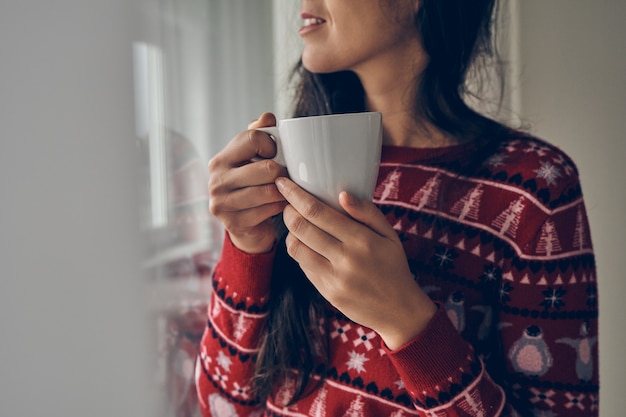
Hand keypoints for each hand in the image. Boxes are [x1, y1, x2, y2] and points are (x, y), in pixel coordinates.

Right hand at [208, 113, 287, 252]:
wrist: (248, 227)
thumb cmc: (253, 187)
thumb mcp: (254, 159)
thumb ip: (259, 134)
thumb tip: (267, 117)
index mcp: (220, 160)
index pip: (252, 137)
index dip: (271, 144)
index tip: (275, 154)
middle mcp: (216, 180)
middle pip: (265, 167)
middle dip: (282, 172)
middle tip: (287, 177)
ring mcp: (222, 203)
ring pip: (268, 191)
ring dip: (284, 192)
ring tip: (288, 191)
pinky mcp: (232, 223)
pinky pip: (268, 210)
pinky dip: (280, 207)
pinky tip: (282, 206)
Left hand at [275, 177, 436, 349]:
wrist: (399, 310)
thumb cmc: (394, 266)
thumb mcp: (389, 235)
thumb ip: (367, 212)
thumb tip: (342, 195)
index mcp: (361, 240)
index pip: (317, 212)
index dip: (295, 195)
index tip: (283, 183)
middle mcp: (345, 259)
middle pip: (301, 228)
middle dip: (288, 211)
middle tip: (287, 204)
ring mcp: (334, 279)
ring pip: (296, 249)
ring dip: (290, 233)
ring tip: (295, 225)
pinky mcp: (327, 293)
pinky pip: (304, 267)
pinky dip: (300, 252)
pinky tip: (306, 245)